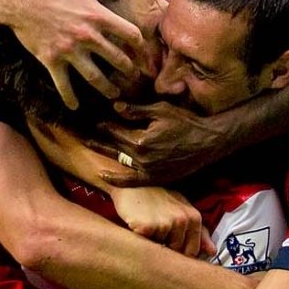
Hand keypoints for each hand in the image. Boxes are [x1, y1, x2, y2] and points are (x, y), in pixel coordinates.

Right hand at [9, 0, 143, 108]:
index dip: (139, 44)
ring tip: (114, 95)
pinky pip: (64, 84)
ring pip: (95, 77)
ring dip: (107, 88)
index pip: (129, 33)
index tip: (141, 50)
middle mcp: (87, 36)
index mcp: (97, 15)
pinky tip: (75, 106)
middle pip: (117, 59)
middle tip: (133, 76)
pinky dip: (70, 98)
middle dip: (128, 69)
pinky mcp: (52, 60)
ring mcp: (69, 51)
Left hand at [91, 98, 227, 185]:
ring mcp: (148, 170)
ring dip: (102, 154)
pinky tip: (103, 175)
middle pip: (112, 147)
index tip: (93, 120)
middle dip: (96, 139)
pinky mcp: (155, 178)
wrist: (208, 143)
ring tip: (87, 146)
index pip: (115, 131)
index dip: (103, 124)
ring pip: (118, 162)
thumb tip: (114, 106)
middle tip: (80, 134)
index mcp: (141, 140)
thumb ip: (136, 110)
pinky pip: (131, 182)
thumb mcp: (161, 110)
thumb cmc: (186, 122)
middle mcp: (141, 158)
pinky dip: (116, 179)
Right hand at [106, 185, 211, 256]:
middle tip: (156, 227)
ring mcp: (165, 223)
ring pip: (160, 249)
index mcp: (194, 217)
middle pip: (176, 251)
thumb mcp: (181, 209)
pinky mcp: (147, 227)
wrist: (130, 182)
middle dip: (166, 245)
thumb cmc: (157, 197)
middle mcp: (182, 220)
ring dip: (153, 242)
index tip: (170, 239)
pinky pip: (145, 245)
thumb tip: (213, 252)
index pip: (192, 250)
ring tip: (148, 223)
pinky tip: (139, 224)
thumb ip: (199, 231)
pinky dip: (141, 239)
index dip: (180, 249)